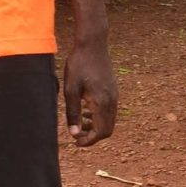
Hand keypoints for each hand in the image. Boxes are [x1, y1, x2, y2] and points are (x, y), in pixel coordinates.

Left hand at [62, 30, 117, 146]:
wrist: (93, 44)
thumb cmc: (79, 64)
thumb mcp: (70, 90)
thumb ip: (73, 113)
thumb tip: (74, 133)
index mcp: (102, 102)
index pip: (101, 132)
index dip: (89, 141)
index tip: (76, 142)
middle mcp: (112, 101)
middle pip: (108, 130)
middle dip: (93, 136)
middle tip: (77, 135)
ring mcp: (115, 95)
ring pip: (109, 121)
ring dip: (96, 126)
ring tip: (80, 122)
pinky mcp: (113, 90)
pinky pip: (109, 111)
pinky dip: (99, 116)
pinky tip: (86, 110)